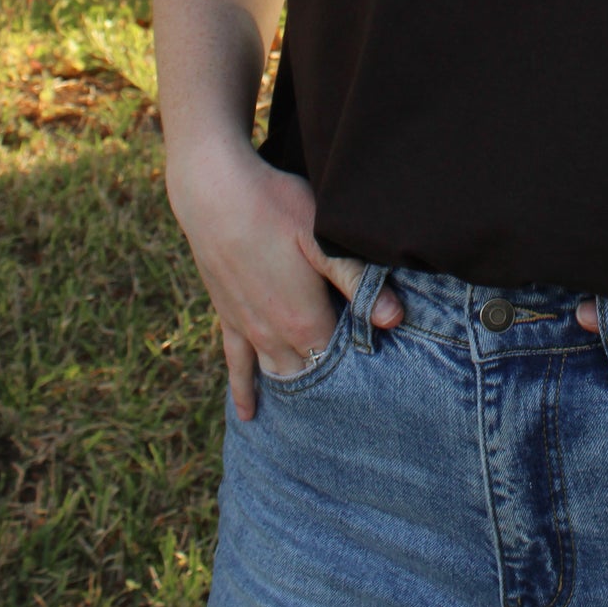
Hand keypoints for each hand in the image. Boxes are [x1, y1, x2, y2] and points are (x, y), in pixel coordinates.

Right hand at [167, 141, 402, 419]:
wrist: (213, 191)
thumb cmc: (274, 206)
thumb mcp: (322, 239)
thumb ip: (356, 282)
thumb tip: (394, 320)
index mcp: (303, 321)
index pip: (341, 363)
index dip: (362, 368)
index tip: (383, 376)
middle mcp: (273, 335)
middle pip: (310, 374)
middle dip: (333, 386)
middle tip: (359, 401)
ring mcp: (248, 329)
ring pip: (277, 374)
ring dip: (296, 391)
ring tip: (318, 415)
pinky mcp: (227, 317)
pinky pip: (236, 365)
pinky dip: (244, 391)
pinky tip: (249, 414)